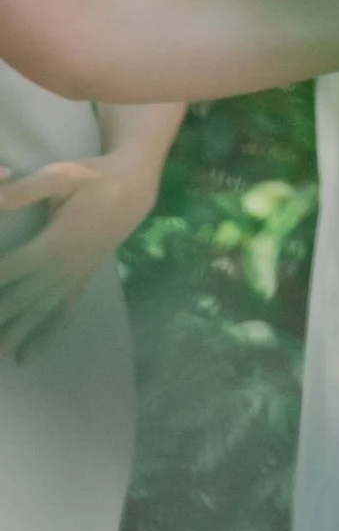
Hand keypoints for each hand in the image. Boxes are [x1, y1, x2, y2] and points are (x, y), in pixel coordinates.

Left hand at [0, 147, 165, 355]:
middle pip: (23, 299)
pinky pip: (62, 314)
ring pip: (40, 313)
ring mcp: (75, 278)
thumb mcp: (61, 175)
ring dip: (16, 335)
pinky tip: (26, 356)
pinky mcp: (82, 281)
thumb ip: (25, 190)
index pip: (14, 267)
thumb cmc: (95, 178)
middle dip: (2, 316)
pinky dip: (44, 336)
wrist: (134, 189)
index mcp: (58, 241)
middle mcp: (66, 267)